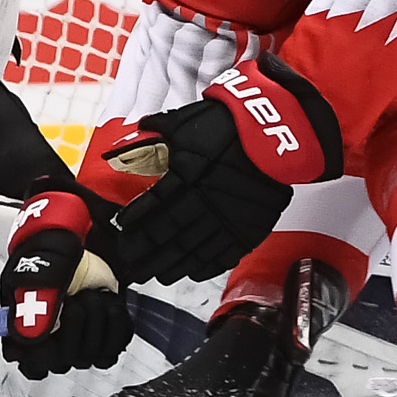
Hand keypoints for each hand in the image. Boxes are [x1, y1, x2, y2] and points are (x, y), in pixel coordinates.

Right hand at [0, 183, 131, 378]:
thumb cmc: (50, 250)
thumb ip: (33, 301)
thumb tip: (29, 336)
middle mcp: (49, 339)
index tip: (55, 335)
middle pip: (64, 362)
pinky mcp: (102, 335)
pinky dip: (117, 322)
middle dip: (76, 325)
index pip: (29, 365)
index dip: (44, 355)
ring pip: (91, 356)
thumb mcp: (36, 268)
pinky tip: (108, 303)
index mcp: (22, 327)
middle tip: (76, 298)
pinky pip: (115, 346)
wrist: (78, 236)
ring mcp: (77, 339)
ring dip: (98, 320)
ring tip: (92, 294)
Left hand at [110, 53, 343, 284]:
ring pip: (193, 249)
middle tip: (131, 262)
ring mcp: (225, 218)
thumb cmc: (228, 124)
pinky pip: (223, 255)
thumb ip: (155, 132)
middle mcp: (201, 201)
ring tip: (156, 274)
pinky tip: (191, 273)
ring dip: (171, 264)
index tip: (121, 229)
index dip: (135, 219)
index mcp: (184, 174)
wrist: (274, 134)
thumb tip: (131, 137)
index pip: (152, 203)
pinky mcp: (248, 228)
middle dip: (147, 250)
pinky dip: (205, 266)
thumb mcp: (185, 122)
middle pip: (168, 233)